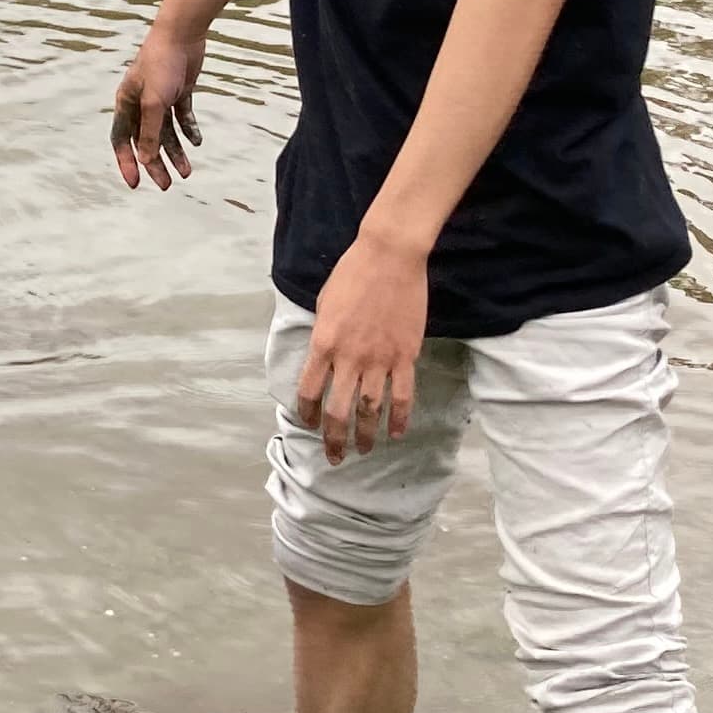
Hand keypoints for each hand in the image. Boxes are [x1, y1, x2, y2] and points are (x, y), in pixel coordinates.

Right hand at [112, 23, 205, 187]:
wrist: (182, 33)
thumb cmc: (161, 64)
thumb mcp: (155, 102)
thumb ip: (151, 133)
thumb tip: (146, 161)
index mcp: (126, 103)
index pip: (122, 140)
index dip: (127, 162)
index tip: (135, 184)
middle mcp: (141, 102)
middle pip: (146, 141)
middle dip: (155, 164)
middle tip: (166, 185)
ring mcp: (160, 97)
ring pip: (166, 132)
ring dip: (175, 152)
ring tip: (187, 172)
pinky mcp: (179, 91)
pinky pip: (182, 117)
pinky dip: (188, 130)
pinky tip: (197, 142)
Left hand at [292, 238, 429, 463]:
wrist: (389, 256)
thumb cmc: (352, 273)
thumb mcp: (324, 304)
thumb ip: (323, 336)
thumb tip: (321, 359)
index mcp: (323, 343)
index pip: (309, 391)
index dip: (307, 414)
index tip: (309, 424)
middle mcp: (349, 358)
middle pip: (339, 411)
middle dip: (334, 439)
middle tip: (334, 456)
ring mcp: (379, 359)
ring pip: (370, 410)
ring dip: (366, 435)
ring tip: (363, 450)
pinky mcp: (405, 356)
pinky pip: (402, 396)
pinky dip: (400, 418)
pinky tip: (397, 432)